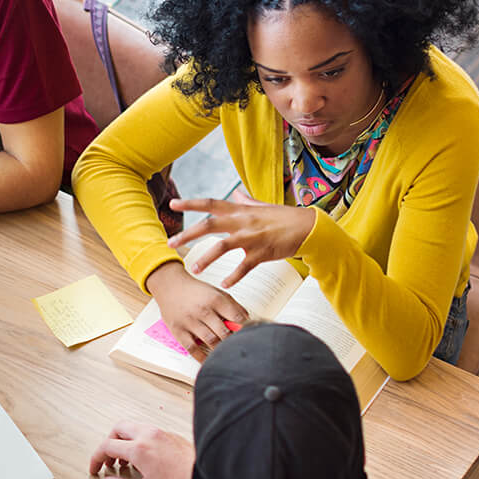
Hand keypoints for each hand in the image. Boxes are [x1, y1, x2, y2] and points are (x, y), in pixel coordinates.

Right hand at [87, 422, 194, 478]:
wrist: (205, 477)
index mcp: (138, 448)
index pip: (106, 446)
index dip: (96, 458)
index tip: (96, 468)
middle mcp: (147, 435)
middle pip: (117, 430)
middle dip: (109, 444)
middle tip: (108, 460)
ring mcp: (159, 432)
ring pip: (132, 428)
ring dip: (123, 442)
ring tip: (126, 461)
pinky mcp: (169, 434)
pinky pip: (145, 431)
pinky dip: (137, 441)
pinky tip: (143, 458)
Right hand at [144, 262, 248, 359]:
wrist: (170, 286)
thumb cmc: (195, 290)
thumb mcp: (217, 292)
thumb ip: (233, 305)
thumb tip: (247, 320)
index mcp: (216, 300)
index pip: (237, 318)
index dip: (246, 329)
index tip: (250, 336)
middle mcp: (203, 310)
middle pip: (225, 333)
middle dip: (234, 342)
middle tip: (240, 349)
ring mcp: (190, 321)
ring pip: (211, 341)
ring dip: (221, 350)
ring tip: (228, 355)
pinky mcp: (179, 330)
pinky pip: (192, 348)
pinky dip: (202, 357)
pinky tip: (209, 361)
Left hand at [167, 198, 315, 286]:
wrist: (308, 228)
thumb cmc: (284, 217)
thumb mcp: (263, 206)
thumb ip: (246, 201)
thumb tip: (236, 193)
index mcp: (240, 210)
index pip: (210, 204)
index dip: (190, 203)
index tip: (172, 204)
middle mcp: (243, 222)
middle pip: (210, 225)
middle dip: (188, 234)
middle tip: (170, 243)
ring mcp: (252, 238)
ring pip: (223, 247)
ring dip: (207, 258)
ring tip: (194, 269)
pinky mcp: (263, 253)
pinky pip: (245, 266)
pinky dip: (234, 276)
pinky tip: (225, 284)